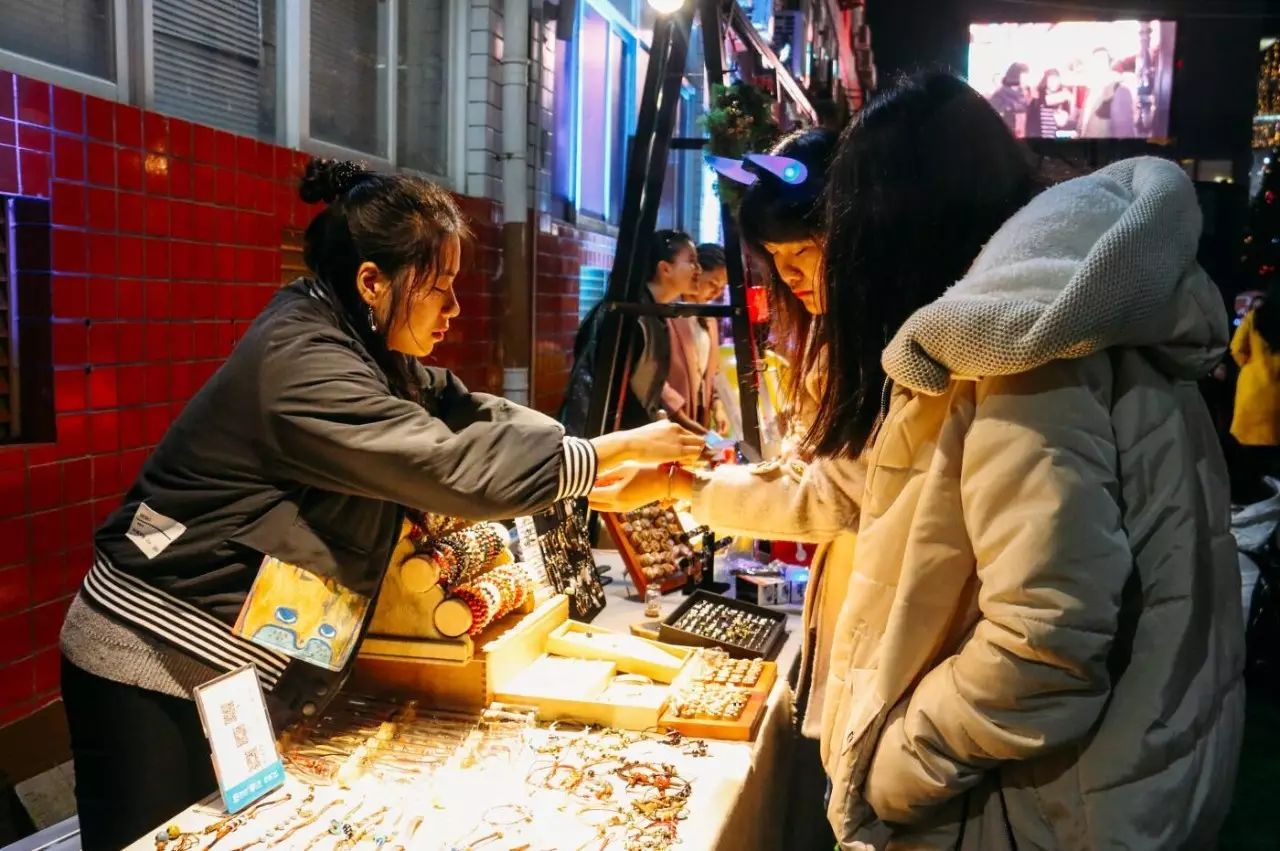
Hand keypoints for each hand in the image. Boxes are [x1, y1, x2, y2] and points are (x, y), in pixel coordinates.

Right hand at [589, 417, 703, 471]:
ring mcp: (679, 439)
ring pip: (699, 445)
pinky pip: (695, 454)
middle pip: (697, 438)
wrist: (630, 444)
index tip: (684, 452)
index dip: (688, 444)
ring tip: (684, 462)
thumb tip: (658, 442)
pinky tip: (683, 464)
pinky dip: (693, 459)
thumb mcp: (649, 434)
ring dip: (695, 454)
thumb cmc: (635, 443)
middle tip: (688, 459)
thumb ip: (658, 435)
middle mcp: (677, 429)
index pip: (688, 434)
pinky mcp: (679, 450)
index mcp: (670, 425)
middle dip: (695, 448)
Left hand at [589, 464, 692, 512]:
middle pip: (593, 503)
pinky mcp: (627, 508)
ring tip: (598, 480)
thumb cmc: (646, 471)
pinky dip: (605, 498)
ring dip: (597, 495)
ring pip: (600, 506)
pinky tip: (609, 484)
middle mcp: (617, 505)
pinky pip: (609, 506)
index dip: (584, 484)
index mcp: (615, 494)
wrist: (666, 482)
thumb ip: (606, 476)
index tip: (582, 474)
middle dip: (588, 492)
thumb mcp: (625, 469)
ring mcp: (622, 508)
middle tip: (588, 477)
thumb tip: (591, 478)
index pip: (590, 493)